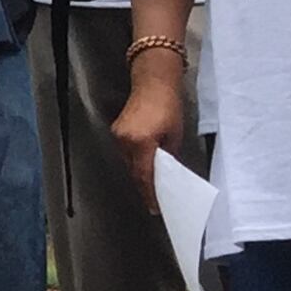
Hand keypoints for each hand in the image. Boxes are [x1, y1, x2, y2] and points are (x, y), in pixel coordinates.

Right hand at [108, 77, 185, 210]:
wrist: (153, 82)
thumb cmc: (169, 106)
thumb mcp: (174, 135)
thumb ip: (168, 157)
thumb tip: (167, 173)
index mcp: (141, 142)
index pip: (145, 175)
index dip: (150, 194)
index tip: (155, 208)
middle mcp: (125, 140)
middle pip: (134, 171)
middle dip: (145, 187)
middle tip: (155, 201)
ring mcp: (118, 135)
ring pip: (128, 163)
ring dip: (140, 174)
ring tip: (152, 186)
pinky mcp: (116, 130)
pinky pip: (125, 153)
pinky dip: (135, 162)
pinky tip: (144, 166)